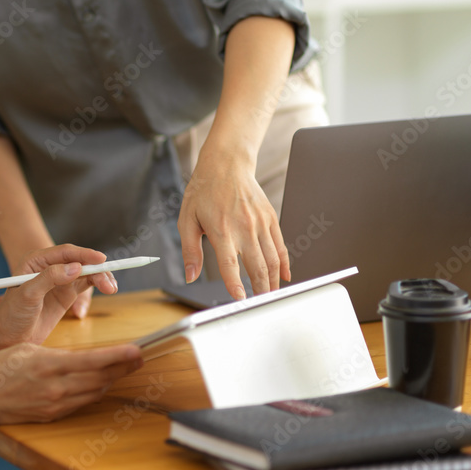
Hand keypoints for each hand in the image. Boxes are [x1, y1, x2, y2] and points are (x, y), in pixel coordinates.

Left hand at [0, 244, 116, 351]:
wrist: (7, 336)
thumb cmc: (11, 313)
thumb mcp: (27, 294)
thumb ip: (50, 278)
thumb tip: (76, 267)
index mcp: (36, 261)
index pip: (65, 252)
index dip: (85, 254)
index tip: (101, 259)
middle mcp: (50, 267)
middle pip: (79, 261)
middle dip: (96, 268)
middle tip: (108, 282)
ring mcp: (59, 280)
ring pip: (86, 272)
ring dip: (100, 277)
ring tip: (111, 288)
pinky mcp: (66, 293)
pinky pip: (86, 284)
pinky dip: (98, 284)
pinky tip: (109, 288)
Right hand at [0, 343, 142, 447]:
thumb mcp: (27, 349)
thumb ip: (56, 354)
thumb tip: (80, 358)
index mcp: (49, 365)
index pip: (93, 361)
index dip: (118, 357)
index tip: (136, 350)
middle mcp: (56, 388)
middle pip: (99, 378)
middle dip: (123, 368)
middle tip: (140, 357)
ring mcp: (55, 404)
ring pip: (93, 391)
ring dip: (112, 380)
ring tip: (127, 368)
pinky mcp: (52, 414)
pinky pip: (81, 402)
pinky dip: (95, 391)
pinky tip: (103, 383)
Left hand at [177, 152, 289, 298]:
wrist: (226, 164)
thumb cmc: (203, 191)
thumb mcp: (187, 219)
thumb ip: (190, 251)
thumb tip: (190, 276)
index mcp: (221, 229)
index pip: (230, 264)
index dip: (235, 284)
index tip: (240, 300)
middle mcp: (244, 227)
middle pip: (257, 266)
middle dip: (260, 290)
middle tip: (260, 305)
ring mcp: (260, 223)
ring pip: (272, 259)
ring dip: (273, 281)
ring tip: (270, 296)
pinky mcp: (270, 218)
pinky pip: (280, 246)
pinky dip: (284, 263)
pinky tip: (284, 277)